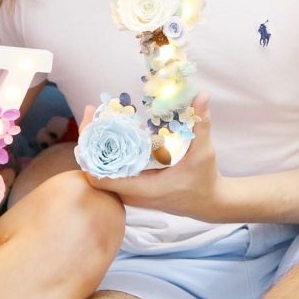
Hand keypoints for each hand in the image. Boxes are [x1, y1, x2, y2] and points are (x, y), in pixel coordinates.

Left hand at [83, 93, 223, 221]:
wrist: (209, 204)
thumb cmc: (206, 180)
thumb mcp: (204, 152)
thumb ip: (202, 124)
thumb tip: (202, 95)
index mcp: (143, 189)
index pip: (101, 178)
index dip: (90, 152)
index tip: (93, 124)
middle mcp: (132, 195)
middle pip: (95, 172)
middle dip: (90, 142)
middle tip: (93, 113)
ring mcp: (130, 195)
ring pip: (100, 173)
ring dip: (95, 148)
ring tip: (98, 120)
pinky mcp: (132, 192)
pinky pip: (110, 174)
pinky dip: (105, 155)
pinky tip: (108, 134)